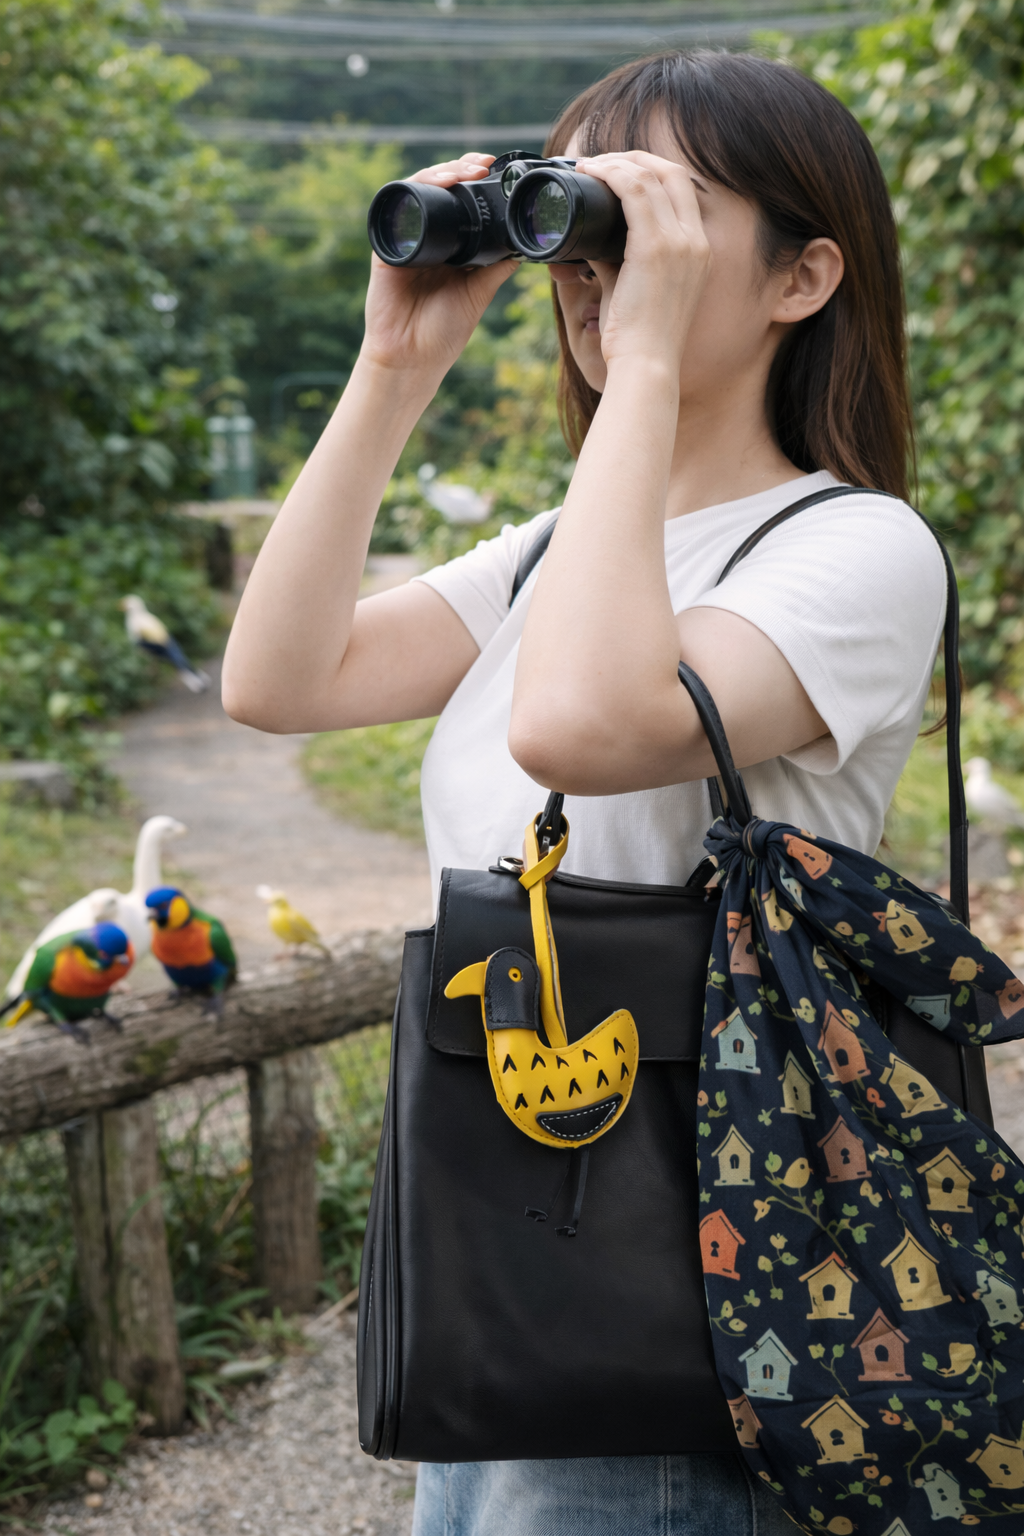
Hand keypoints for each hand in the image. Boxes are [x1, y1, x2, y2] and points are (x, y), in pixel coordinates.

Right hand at [361, 154, 519, 379]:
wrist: (413, 359)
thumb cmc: (443, 332)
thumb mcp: (479, 292)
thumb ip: (497, 266)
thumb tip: (523, 242)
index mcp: (450, 246)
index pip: (461, 201)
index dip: (475, 182)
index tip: (495, 170)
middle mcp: (427, 237)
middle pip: (440, 188)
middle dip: (460, 169)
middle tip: (481, 164)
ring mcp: (406, 238)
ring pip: (420, 190)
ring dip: (440, 173)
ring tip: (462, 171)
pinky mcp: (387, 247)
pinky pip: (399, 208)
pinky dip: (417, 189)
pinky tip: (436, 184)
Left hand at [570, 150, 710, 375]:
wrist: (646, 364)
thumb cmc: (637, 337)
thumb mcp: (633, 287)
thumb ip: (617, 260)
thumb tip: (587, 242)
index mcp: (698, 250)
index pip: (682, 188)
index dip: (651, 169)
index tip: (620, 170)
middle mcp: (696, 240)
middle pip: (672, 172)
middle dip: (636, 158)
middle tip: (602, 161)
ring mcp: (680, 242)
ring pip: (650, 176)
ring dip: (617, 162)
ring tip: (590, 165)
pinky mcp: (656, 248)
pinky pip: (634, 191)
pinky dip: (611, 175)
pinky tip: (591, 172)